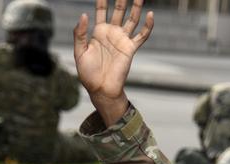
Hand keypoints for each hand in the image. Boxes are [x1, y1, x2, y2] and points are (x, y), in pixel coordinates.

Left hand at [73, 0, 153, 125]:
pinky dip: (148, 26)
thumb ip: (80, 34)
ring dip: (136, 7)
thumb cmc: (88, 73)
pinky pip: (142, 35)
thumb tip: (84, 15)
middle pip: (119, 11)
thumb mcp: (79, 52)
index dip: (102, 0)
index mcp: (98, 32)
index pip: (102, 10)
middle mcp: (112, 33)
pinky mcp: (131, 48)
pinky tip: (151, 14)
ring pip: (132, 19)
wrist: (100, 88)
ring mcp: (122, 40)